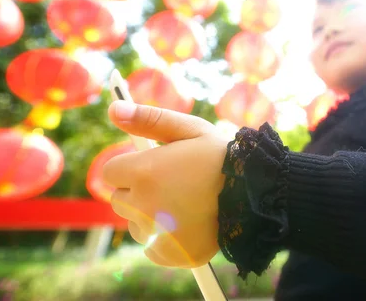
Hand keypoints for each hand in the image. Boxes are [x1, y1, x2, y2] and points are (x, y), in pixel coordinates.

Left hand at [102, 101, 230, 267]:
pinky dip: (163, 240)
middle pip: (119, 200)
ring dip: (150, 217)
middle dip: (138, 191)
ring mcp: (155, 235)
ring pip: (135, 224)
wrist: (255, 195)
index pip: (111, 172)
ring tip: (183, 206)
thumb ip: (149, 118)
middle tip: (173, 186)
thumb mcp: (190, 129)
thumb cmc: (221, 157)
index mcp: (144, 172)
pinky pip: (150, 247)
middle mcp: (143, 206)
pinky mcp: (167, 255)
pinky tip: (186, 226)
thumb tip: (112, 109)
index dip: (132, 167)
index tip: (155, 167)